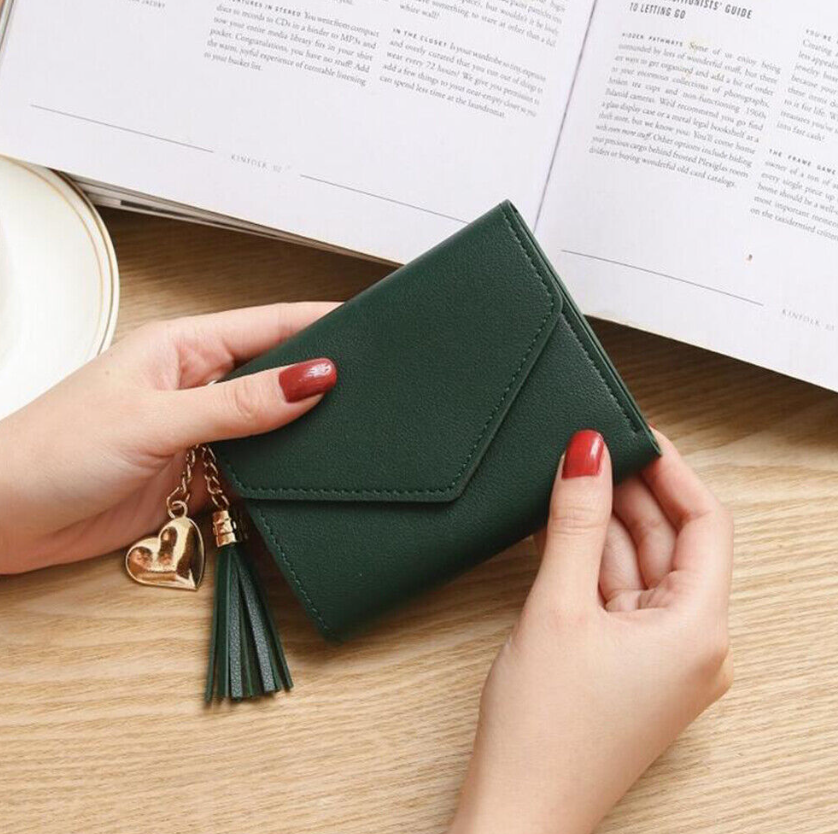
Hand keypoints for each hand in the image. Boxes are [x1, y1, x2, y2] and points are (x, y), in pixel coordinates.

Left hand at [0, 302, 338, 572]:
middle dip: (319, 382)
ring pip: (270, 426)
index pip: (269, 325)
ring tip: (347, 436)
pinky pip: (254, 470)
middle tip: (371, 392)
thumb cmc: (51, 450)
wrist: (7, 519)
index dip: (321, 324)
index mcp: (183, 347)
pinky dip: (279, 476)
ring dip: (300, 433)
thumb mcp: (156, 419)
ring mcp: (199, 432)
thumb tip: (310, 378)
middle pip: (275, 375)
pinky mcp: (197, 475)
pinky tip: (303, 479)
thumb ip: (238, 404)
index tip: (370, 330)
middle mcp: (196, 385)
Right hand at [451, 430, 733, 833]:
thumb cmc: (545, 730)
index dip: (673, 471)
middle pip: (672, 543)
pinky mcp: (631, 667)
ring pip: (641, 567)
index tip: (637, 435)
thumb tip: (587, 454)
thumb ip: (575, 521)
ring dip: (605, 527)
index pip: (706, 523)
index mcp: (699, 631)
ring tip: (566, 487)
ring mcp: (661, 658)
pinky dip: (593, 562)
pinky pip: (620, 596)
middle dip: (630, 495)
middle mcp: (693, 645)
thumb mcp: (559, 604)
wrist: (519, 808)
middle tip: (588, 455)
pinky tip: (562, 533)